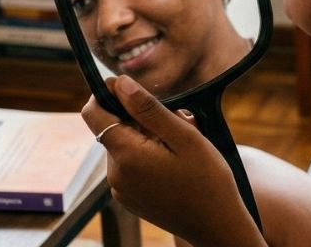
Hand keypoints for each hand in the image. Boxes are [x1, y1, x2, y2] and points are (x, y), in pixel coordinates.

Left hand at [81, 77, 262, 246]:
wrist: (217, 226)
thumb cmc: (208, 181)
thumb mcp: (185, 137)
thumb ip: (149, 109)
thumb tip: (120, 84)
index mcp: (126, 155)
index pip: (93, 113)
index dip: (107, 93)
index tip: (132, 88)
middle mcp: (115, 174)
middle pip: (111, 128)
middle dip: (138, 118)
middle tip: (176, 122)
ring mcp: (120, 189)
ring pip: (123, 145)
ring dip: (145, 136)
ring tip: (179, 147)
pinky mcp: (129, 198)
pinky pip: (129, 165)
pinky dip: (146, 155)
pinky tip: (173, 164)